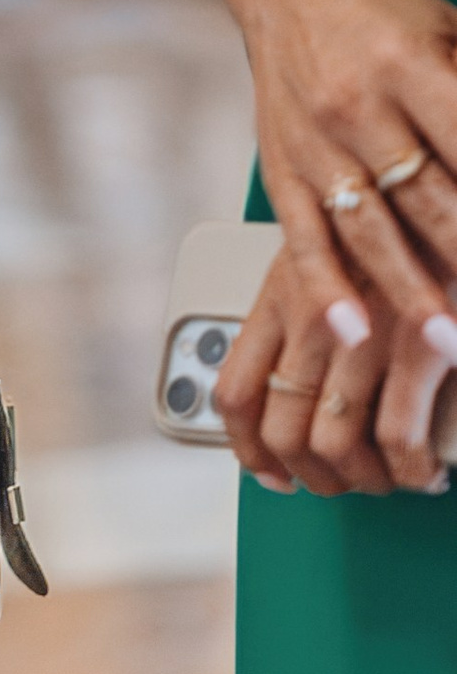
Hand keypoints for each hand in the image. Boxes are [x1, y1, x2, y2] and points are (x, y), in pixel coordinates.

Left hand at [217, 250, 455, 497]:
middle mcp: (310, 316)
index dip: (248, 448)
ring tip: (391, 479)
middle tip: (347, 483)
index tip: (272, 473)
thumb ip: (314, 308)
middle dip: (314, 476)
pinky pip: (397, 440)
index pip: (237, 390)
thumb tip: (310, 383)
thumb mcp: (337, 255)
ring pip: (333, 443)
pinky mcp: (416, 345)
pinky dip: (410, 469)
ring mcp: (361, 332)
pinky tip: (426, 469)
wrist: (436, 190)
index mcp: (282, 293)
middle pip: (282, 430)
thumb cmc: (401, 226)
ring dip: (363, 479)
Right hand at [229, 0, 456, 362]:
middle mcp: (359, 103)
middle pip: (428, 200)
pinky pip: (303, 234)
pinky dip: (326, 285)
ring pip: (369, 227)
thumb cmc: (389, 13)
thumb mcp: (454, 32)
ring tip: (448, 340)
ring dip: (412, 289)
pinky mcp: (282, 165)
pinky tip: (355, 329)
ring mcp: (316, 140)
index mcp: (412, 62)